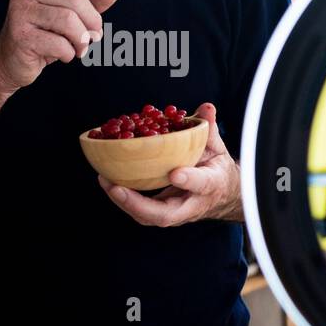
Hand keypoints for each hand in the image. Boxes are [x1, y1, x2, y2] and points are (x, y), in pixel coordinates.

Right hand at [0, 0, 121, 89]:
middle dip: (92, 21)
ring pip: (68, 21)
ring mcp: (21, 12)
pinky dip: (68, 53)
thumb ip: (92, 2)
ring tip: (80, 48)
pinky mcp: (20, 35)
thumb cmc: (44, 35)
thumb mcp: (70, 17)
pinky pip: (58, 43)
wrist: (12, 63)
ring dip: (81, 40)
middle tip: (94, 37)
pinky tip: (64, 55)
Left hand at [98, 103, 242, 226]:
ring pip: (148, 216)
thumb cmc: (215, 169)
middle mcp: (190, 204)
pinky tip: (107, 181)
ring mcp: (174, 212)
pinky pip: (140, 210)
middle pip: (165, 214)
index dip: (189, 180)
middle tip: (117, 188)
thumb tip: (206, 108)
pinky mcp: (160, 211)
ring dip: (124, 202)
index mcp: (210, 185)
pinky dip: (122, 198)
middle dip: (138, 204)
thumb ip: (210, 129)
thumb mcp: (217, 147)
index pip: (201, 184)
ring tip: (106, 182)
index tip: (175, 173)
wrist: (219, 194)